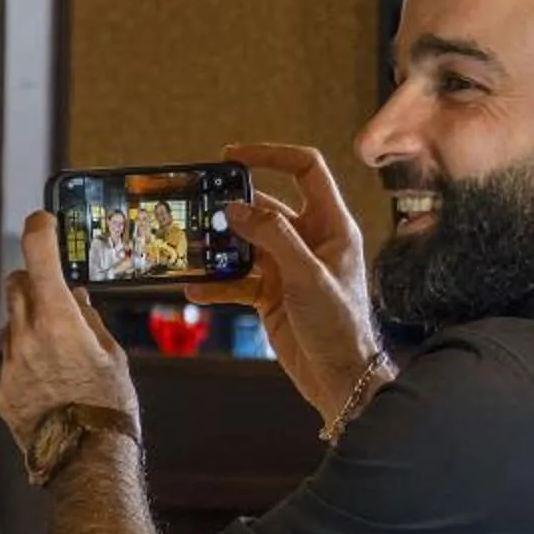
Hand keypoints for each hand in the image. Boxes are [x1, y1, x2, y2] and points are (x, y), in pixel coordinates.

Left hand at [0, 214, 140, 456]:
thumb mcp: (112, 355)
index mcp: (58, 321)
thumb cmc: (108, 407)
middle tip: (51, 287)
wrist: (85, 460)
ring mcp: (9, 364)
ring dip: (28, 321)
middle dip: (32, 279)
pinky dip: (25, 357)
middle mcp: (26, 337)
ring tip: (57, 344)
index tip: (41, 221)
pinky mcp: (0, 389)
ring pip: (11, 323)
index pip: (38, 257)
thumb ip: (89, 320)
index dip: (38, 231)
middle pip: (16, 285)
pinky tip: (47, 378)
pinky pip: (9, 359)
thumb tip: (76, 298)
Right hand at [188, 143, 380, 420]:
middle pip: (266, 208)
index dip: (271, 156)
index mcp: (331, 226)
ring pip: (247, 245)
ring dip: (220, 247)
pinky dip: (216, 284)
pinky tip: (195, 289)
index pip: (306, 171)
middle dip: (232, 208)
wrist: (339, 377)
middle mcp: (310, 241)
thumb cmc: (340, 325)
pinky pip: (238, 281)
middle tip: (199, 207)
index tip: (233, 156)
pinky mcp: (271, 294)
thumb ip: (272, 237)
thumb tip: (236, 209)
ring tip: (192, 249)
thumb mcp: (307, 275)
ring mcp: (289, 268)